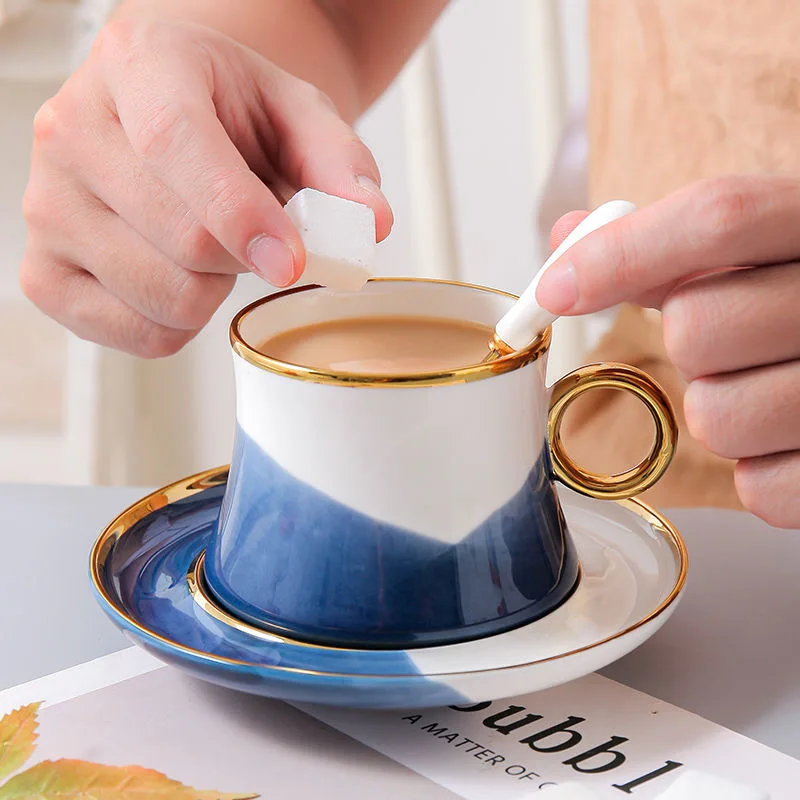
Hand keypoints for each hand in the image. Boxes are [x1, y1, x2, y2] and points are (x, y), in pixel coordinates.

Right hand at [20, 17, 391, 356]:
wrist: (165, 114)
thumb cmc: (228, 114)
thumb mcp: (296, 115)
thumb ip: (339, 164)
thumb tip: (368, 226)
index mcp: (137, 66)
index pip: (176, 144)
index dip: (240, 214)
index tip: (292, 261)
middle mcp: (72, 131)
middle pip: (181, 242)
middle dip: (245, 257)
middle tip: (256, 234)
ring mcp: (47, 207)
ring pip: (163, 297)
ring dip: (214, 289)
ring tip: (209, 248)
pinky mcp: (44, 273)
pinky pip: (136, 335)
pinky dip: (180, 324)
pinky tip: (181, 278)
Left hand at [538, 175, 799, 527]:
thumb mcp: (765, 247)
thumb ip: (668, 240)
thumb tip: (568, 239)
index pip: (718, 217)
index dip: (621, 255)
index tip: (556, 290)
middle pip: (697, 328)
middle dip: (688, 342)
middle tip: (730, 341)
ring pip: (714, 417)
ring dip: (719, 410)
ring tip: (766, 389)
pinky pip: (760, 488)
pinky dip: (759, 471)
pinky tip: (790, 439)